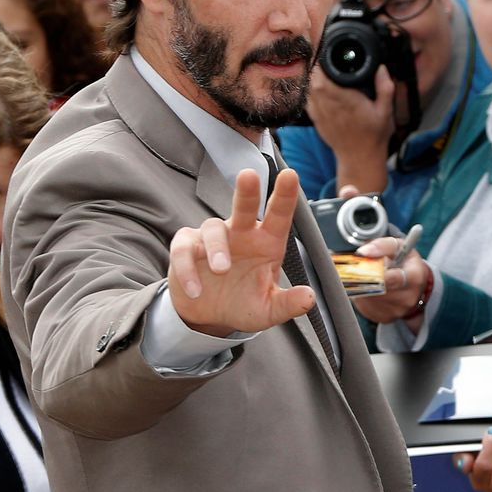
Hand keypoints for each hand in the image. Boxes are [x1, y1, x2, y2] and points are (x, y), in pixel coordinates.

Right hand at [167, 168, 317, 335]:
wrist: (210, 316)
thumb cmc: (243, 305)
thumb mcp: (268, 310)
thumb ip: (288, 304)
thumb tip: (308, 298)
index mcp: (266, 242)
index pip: (278, 215)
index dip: (285, 196)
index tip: (291, 175)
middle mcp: (241, 234)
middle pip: (244, 206)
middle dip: (247, 191)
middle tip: (248, 176)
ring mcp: (212, 238)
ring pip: (213, 228)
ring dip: (217, 247)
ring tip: (221, 270)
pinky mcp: (187, 247)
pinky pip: (183, 249)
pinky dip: (187, 268)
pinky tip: (195, 289)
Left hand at [304, 65, 395, 193]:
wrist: (360, 158)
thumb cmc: (373, 136)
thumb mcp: (386, 110)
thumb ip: (385, 87)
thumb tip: (381, 68)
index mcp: (345, 101)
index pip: (323, 77)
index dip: (323, 62)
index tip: (329, 54)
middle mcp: (328, 106)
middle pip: (312, 79)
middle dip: (318, 67)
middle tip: (328, 61)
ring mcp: (319, 114)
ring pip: (308, 88)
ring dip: (314, 79)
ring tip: (325, 72)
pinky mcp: (316, 120)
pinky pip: (307, 100)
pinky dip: (311, 91)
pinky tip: (322, 88)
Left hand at [349, 234, 430, 325]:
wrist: (413, 284)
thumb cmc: (405, 262)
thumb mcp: (398, 246)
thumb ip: (381, 246)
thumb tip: (363, 252)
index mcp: (414, 277)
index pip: (392, 279)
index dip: (374, 273)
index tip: (363, 268)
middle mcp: (408, 298)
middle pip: (376, 290)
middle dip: (365, 279)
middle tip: (361, 270)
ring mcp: (397, 311)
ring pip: (367, 298)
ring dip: (362, 287)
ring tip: (368, 278)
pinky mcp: (385, 318)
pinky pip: (365, 307)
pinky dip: (362, 297)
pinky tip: (369, 289)